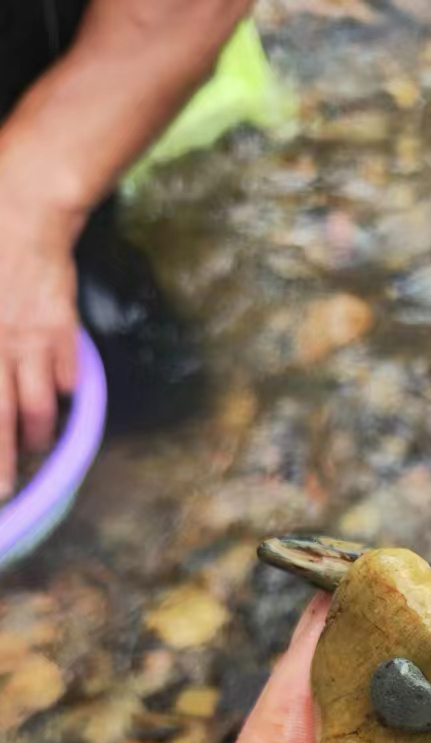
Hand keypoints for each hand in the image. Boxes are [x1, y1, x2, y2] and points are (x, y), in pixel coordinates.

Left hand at [0, 161, 79, 498]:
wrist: (23, 205)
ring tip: (38, 449)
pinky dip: (63, 393)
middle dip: (2, 463)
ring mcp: (31, 341)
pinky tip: (59, 400)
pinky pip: (66, 377)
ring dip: (40, 435)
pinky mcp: (61, 331)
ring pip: (39, 407)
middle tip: (5, 493)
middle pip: (0, 419)